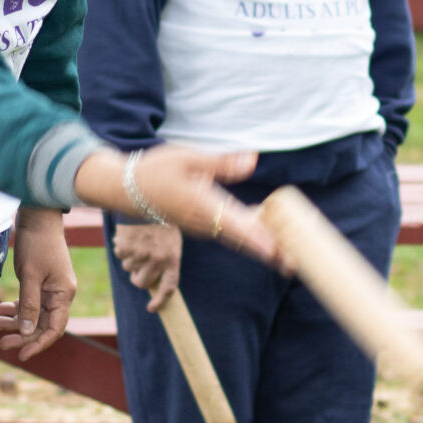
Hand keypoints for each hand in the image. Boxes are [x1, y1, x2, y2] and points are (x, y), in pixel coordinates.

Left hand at [0, 205, 78, 360]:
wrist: (37, 218)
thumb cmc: (37, 244)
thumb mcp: (31, 276)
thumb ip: (29, 305)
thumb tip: (26, 332)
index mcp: (63, 295)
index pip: (54, 329)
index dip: (38, 344)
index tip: (21, 355)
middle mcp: (60, 295)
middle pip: (41, 324)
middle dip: (20, 334)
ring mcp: (50, 289)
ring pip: (32, 314)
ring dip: (14, 321)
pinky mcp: (40, 282)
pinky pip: (28, 303)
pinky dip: (15, 308)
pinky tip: (0, 309)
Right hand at [74, 145, 280, 267]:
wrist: (128, 189)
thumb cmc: (157, 170)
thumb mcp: (188, 158)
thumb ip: (222, 162)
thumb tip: (253, 161)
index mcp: (204, 206)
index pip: (237, 225)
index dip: (257, 239)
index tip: (276, 252)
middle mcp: (206, 222)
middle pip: (243, 239)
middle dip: (270, 252)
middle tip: (295, 265)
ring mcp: (204, 226)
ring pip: (239, 238)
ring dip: (263, 246)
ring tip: (289, 256)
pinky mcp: (203, 223)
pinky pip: (231, 232)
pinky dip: (251, 235)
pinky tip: (269, 230)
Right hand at [113, 222, 183, 311]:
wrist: (149, 197)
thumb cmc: (162, 220)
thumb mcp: (172, 239)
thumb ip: (166, 260)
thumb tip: (155, 284)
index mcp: (173, 257)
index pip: (168, 287)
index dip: (160, 301)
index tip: (151, 308)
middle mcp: (158, 259)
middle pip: (141, 282)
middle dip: (137, 277)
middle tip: (138, 267)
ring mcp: (141, 253)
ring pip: (128, 268)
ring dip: (129, 258)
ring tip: (137, 241)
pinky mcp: (126, 245)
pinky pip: (119, 254)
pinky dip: (121, 247)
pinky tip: (128, 235)